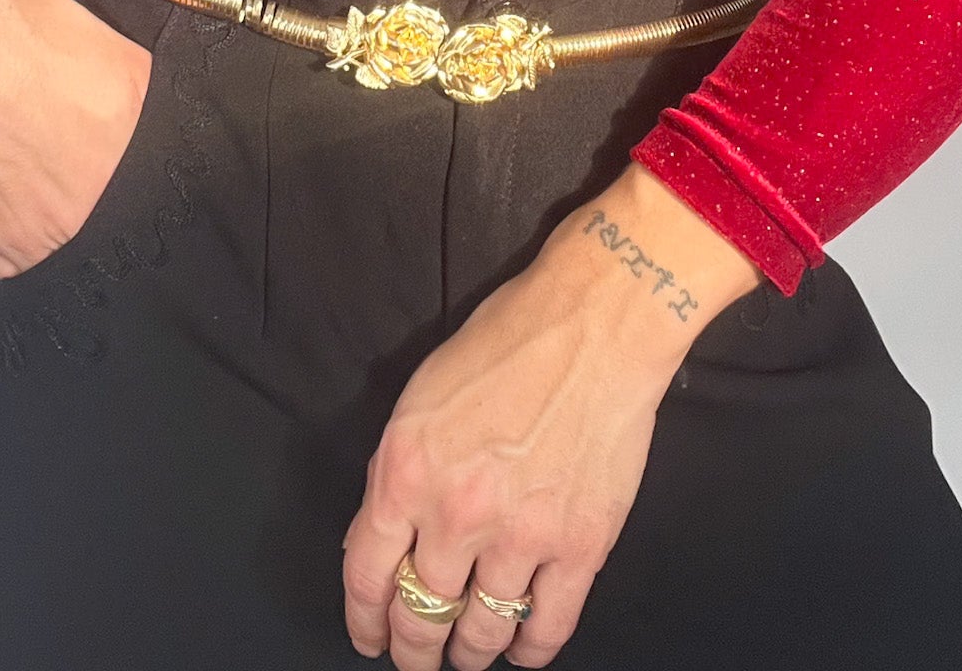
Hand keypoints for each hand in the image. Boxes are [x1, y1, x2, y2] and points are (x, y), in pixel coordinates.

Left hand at [341, 161, 761, 668]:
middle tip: (415, 659)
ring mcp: (520, 537)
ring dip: (469, 654)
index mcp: (407, 470)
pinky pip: (548, 628)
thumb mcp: (422, 396)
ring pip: (482, 632)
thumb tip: (381, 536)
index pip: (366, 574)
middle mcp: (455, 514)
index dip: (365, 621)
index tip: (369, 638)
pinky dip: (529, 651)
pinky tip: (520, 651)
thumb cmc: (507, 340)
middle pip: (421, 614)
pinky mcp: (580, 548)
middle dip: (413, 649)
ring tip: (466, 657)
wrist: (596, 323)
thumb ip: (398, 471)